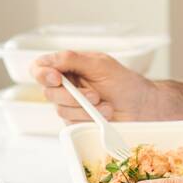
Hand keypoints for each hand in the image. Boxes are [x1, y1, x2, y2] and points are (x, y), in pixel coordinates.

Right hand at [31, 50, 170, 122]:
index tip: (56, 78)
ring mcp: (70, 105)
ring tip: (105, 104)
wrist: (142, 107)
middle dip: (71, 96)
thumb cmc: (124, 83)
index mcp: (68, 66)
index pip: (40, 67)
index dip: (42, 73)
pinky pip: (71, 122)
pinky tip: (104, 114)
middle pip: (48, 91)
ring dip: (84, 108)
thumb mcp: (100, 65)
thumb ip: (72, 60)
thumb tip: (49, 61)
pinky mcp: (76, 121)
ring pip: (60, 109)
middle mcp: (66, 85)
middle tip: (94, 95)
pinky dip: (88, 118)